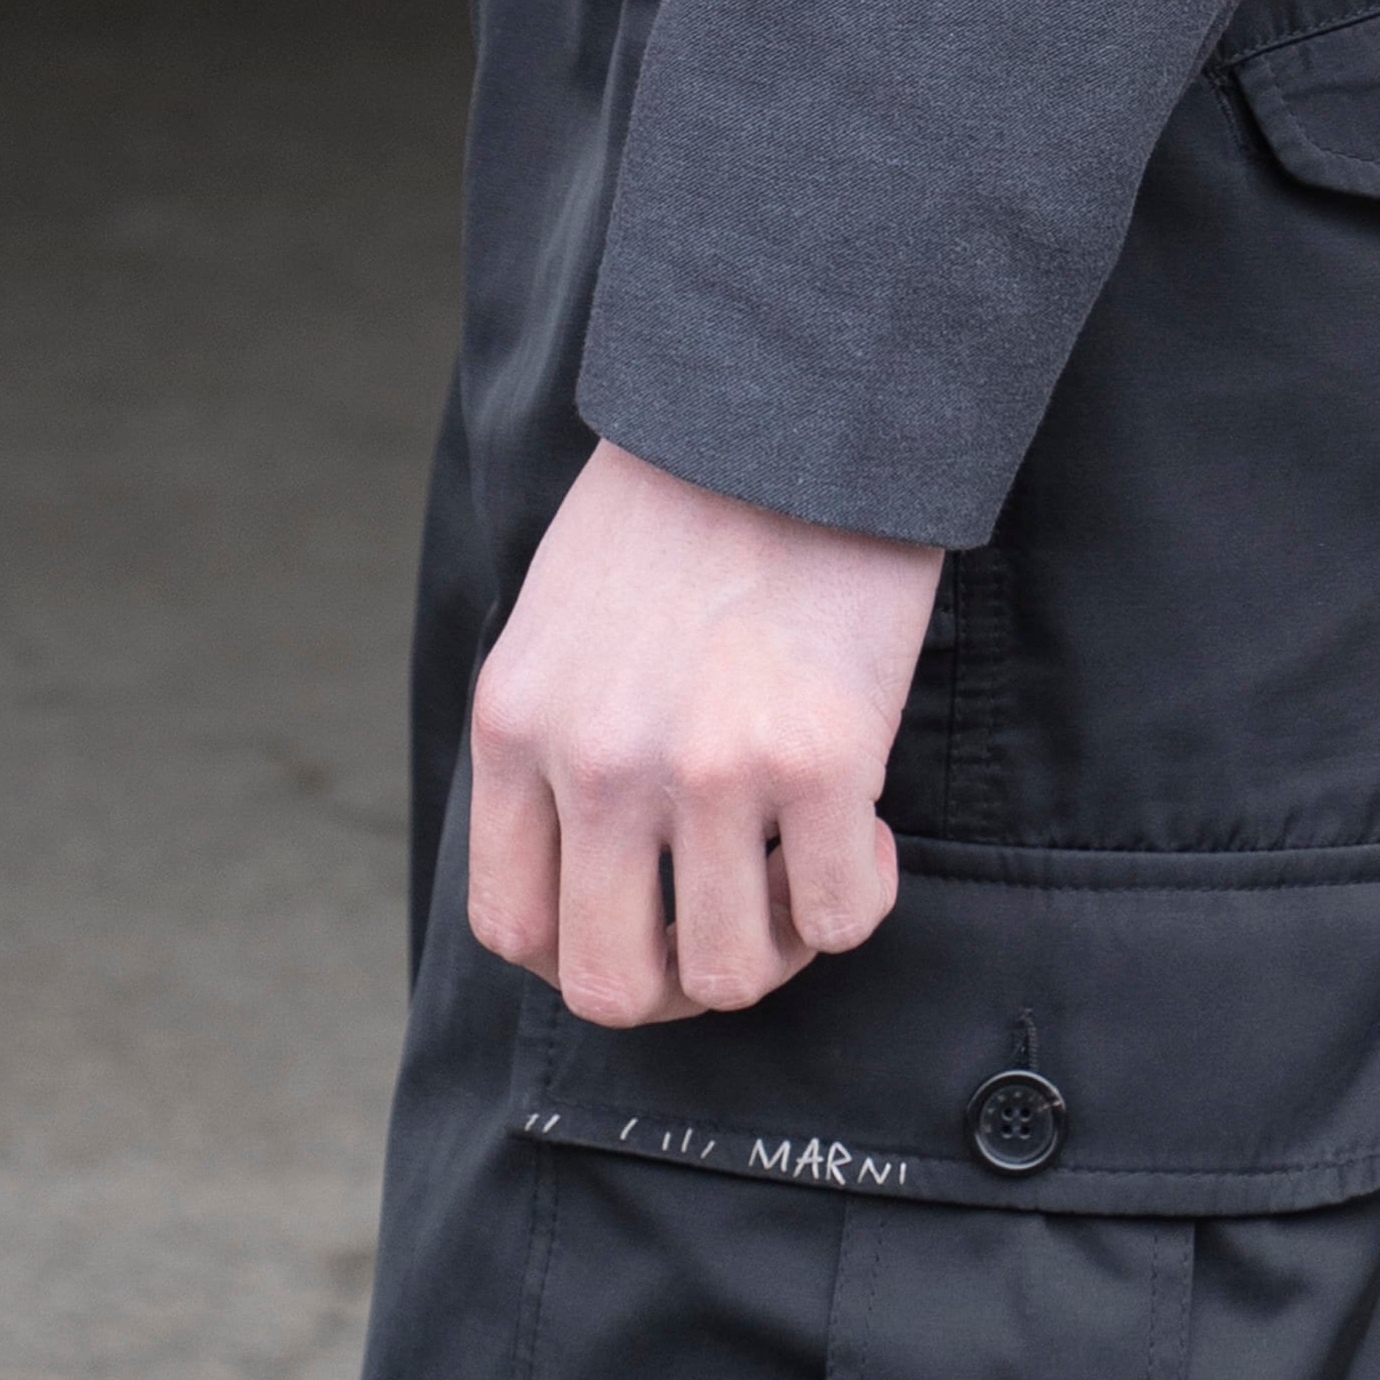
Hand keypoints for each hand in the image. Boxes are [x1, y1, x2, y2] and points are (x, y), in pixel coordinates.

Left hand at [467, 438, 943, 1027]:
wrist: (800, 396)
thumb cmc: (691, 494)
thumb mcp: (563, 613)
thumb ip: (558, 734)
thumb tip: (594, 866)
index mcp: (517, 723)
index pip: (513, 925)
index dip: (585, 955)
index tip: (647, 921)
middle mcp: (597, 762)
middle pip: (610, 983)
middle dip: (678, 981)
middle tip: (735, 924)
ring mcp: (707, 769)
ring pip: (728, 973)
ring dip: (776, 943)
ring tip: (803, 864)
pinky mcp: (821, 758)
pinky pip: (839, 918)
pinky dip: (858, 898)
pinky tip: (866, 828)